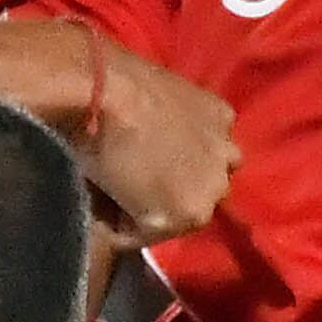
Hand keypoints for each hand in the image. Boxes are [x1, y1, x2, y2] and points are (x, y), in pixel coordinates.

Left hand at [74, 42, 237, 245]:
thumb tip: (112, 228)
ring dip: (186, 165)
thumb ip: (117, 227)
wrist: (105, 89)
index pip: (160, 232)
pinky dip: (195, 132)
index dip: (130, 220)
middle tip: (130, 177)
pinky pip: (211, 135)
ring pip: (205, 170)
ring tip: (152, 148)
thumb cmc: (97, 151)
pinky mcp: (222, 114)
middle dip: (161, 196)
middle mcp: (219, 187)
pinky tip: (170, 122)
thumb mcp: (101, 203)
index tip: (108, 206)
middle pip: (187, 202)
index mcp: (194, 216)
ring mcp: (225, 150)